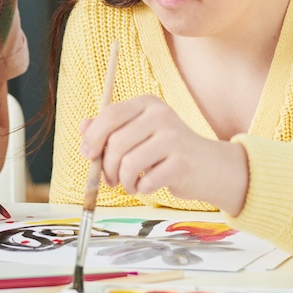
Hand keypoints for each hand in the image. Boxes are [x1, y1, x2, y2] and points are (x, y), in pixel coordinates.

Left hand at [79, 96, 249, 214]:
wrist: (209, 166)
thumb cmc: (167, 151)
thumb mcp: (139, 133)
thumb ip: (110, 129)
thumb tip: (83, 127)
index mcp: (147, 103)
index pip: (110, 114)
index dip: (93, 136)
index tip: (88, 154)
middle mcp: (161, 115)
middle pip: (116, 142)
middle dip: (106, 167)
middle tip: (111, 179)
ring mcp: (173, 137)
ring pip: (128, 164)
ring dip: (124, 181)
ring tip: (131, 184)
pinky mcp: (182, 162)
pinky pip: (146, 181)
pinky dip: (141, 189)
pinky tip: (148, 186)